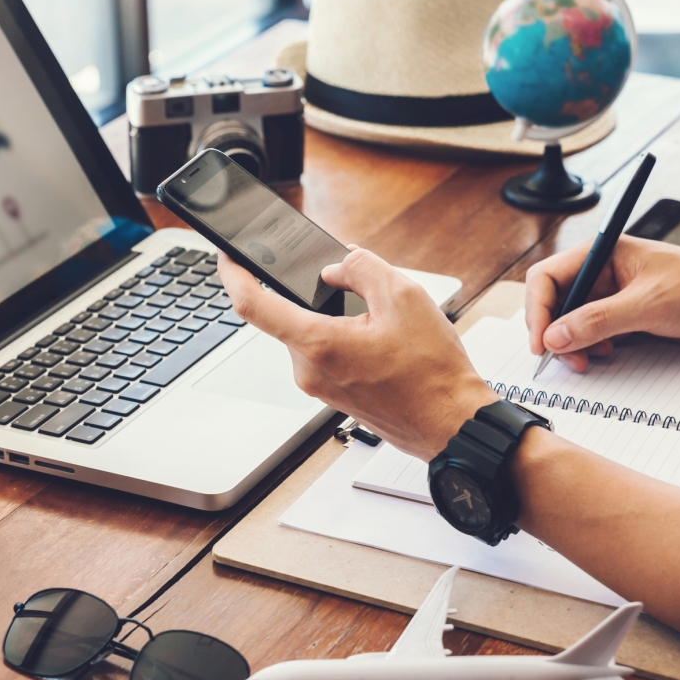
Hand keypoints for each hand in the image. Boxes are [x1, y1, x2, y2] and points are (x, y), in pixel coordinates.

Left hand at [217, 247, 495, 461]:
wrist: (451, 424)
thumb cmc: (433, 373)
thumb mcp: (404, 296)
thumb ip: (361, 267)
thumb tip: (336, 266)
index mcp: (317, 344)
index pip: (252, 304)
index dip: (233, 273)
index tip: (228, 255)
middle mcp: (308, 370)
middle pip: (291, 313)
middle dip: (317, 293)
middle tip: (358, 287)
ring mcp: (318, 387)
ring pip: (311, 333)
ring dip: (336, 317)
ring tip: (383, 324)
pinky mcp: (332, 395)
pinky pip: (325, 353)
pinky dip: (344, 337)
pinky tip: (382, 342)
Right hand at [525, 237, 679, 371]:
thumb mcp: (647, 305)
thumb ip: (597, 321)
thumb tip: (555, 337)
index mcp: (601, 254)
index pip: (547, 277)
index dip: (538, 310)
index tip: (541, 342)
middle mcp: (601, 273)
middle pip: (554, 302)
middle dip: (555, 332)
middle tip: (564, 358)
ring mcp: (611, 295)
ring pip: (570, 322)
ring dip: (573, 344)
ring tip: (588, 359)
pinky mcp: (624, 316)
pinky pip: (591, 333)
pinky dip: (590, 348)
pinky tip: (607, 353)